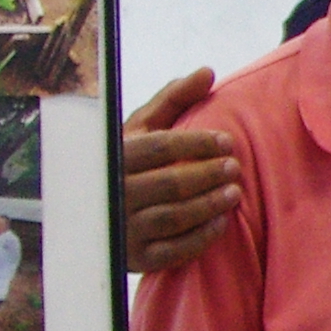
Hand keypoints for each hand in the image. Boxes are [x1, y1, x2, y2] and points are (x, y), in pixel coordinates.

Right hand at [117, 67, 239, 275]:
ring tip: (235, 192)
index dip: (197, 143)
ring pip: (172, 217)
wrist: (94, 212)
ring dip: (208, 205)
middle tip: (236, 167)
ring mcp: (122, 228)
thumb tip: (208, 71)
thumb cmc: (126, 162)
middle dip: (208, 174)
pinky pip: (170, 252)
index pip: (160, 147)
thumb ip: (173, 99)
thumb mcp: (140, 129)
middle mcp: (115, 192)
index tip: (227, 142)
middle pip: (170, 183)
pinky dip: (199, 238)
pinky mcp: (134, 259)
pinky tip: (221, 223)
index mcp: (114, 156)